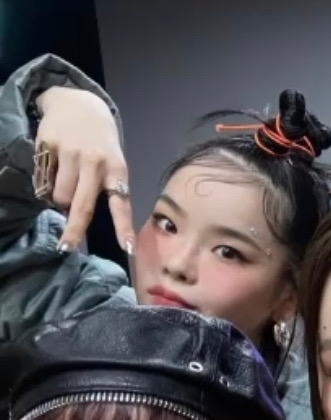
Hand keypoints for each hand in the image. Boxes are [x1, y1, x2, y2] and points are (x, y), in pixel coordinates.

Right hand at [34, 86, 133, 250]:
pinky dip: (47, 180)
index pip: (122, 203)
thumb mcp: (112, 160)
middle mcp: (94, 161)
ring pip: (59, 195)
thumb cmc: (100, 141)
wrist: (78, 101)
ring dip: (60, 198)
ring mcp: (69, 152)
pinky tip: (55, 165)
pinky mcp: (47, 144)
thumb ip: (104, 186)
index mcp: (116, 168)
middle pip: (83, 205)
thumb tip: (79, 215)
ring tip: (66, 182)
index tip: (128, 249)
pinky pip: (44, 178)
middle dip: (75, 230)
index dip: (123, 227)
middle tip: (66, 248)